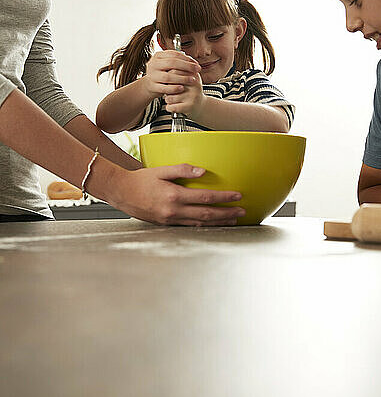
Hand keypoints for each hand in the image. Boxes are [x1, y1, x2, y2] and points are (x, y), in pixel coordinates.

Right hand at [109, 164, 245, 225]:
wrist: (121, 192)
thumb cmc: (141, 180)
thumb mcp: (160, 170)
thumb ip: (182, 170)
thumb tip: (203, 171)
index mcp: (174, 195)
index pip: (205, 198)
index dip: (224, 198)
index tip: (238, 196)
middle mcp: (174, 210)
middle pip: (207, 214)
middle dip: (227, 213)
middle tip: (242, 212)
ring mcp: (171, 220)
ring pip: (201, 224)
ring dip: (219, 222)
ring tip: (233, 220)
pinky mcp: (167, 224)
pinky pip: (190, 227)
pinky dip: (204, 226)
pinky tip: (213, 224)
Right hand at [144, 51, 200, 99]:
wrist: (149, 85)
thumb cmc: (161, 73)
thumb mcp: (167, 64)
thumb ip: (177, 61)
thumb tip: (192, 61)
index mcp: (158, 56)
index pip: (174, 54)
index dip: (187, 59)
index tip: (196, 64)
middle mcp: (153, 64)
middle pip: (172, 63)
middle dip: (187, 66)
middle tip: (197, 70)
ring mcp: (152, 76)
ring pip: (168, 76)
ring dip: (182, 78)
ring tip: (191, 80)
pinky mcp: (153, 86)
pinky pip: (164, 88)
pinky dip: (174, 88)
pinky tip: (182, 88)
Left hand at [164, 72, 205, 118]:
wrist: (201, 106)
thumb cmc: (191, 91)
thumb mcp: (189, 78)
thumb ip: (179, 71)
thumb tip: (167, 65)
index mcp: (193, 75)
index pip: (174, 72)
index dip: (168, 78)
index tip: (171, 82)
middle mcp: (194, 85)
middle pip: (170, 84)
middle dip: (167, 88)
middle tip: (170, 91)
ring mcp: (192, 96)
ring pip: (169, 97)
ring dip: (168, 99)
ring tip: (174, 99)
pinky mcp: (189, 106)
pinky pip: (171, 107)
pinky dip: (169, 107)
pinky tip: (174, 106)